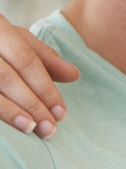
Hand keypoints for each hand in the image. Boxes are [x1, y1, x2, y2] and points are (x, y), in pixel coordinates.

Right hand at [0, 14, 79, 137]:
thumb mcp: (17, 40)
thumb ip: (45, 57)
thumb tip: (75, 75)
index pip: (27, 61)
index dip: (45, 88)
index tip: (61, 112)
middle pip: (8, 78)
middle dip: (32, 104)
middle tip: (50, 128)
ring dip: (11, 112)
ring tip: (31, 128)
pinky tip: (11, 124)